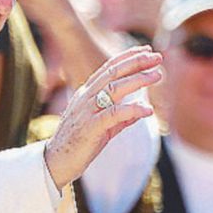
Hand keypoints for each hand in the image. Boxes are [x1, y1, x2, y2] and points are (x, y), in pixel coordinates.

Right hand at [43, 47, 162, 187]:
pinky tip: (148, 109)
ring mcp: (87, 111)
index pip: (109, 68)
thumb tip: (141, 111)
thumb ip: (121, 118)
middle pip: (113, 72)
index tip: (146, 50)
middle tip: (157, 56)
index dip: (128, 57)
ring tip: (157, 75)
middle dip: (136, 62)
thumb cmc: (79, 144)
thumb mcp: (103, 127)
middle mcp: (86, 97)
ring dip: (138, 80)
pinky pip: (113, 114)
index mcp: (87, 93)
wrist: (55, 162)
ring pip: (114, 88)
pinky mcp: (90, 127)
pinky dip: (132, 109)